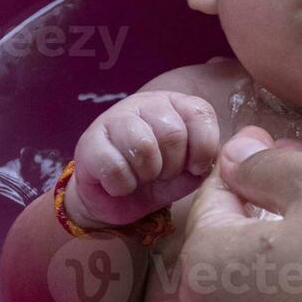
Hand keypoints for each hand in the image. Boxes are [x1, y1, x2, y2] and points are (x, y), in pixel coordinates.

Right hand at [64, 91, 219, 226]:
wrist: (112, 198)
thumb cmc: (156, 179)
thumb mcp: (188, 171)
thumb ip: (204, 160)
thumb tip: (212, 158)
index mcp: (175, 104)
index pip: (200, 113)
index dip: (203, 148)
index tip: (194, 167)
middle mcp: (145, 104)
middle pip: (173, 133)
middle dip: (172, 166)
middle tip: (161, 175)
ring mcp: (114, 118)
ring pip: (143, 146)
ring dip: (147, 174)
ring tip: (141, 178)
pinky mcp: (89, 142)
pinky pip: (115, 167)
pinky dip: (123, 185)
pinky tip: (120, 184)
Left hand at [180, 125, 301, 301]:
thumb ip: (265, 165)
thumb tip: (233, 156)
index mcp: (206, 264)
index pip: (214, 194)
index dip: (247, 160)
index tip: (277, 137)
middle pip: (234, 235)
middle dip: (269, 193)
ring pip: (258, 271)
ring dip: (286, 230)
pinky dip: (298, 273)